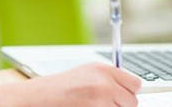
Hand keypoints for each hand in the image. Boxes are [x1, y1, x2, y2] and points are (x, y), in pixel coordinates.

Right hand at [22, 62, 140, 106]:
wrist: (36, 98)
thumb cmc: (57, 89)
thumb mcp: (84, 75)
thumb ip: (107, 80)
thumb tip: (129, 92)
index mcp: (102, 69)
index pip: (135, 84)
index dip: (126, 93)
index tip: (117, 96)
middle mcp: (104, 82)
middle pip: (132, 101)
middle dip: (119, 105)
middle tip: (99, 104)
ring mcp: (101, 100)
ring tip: (89, 106)